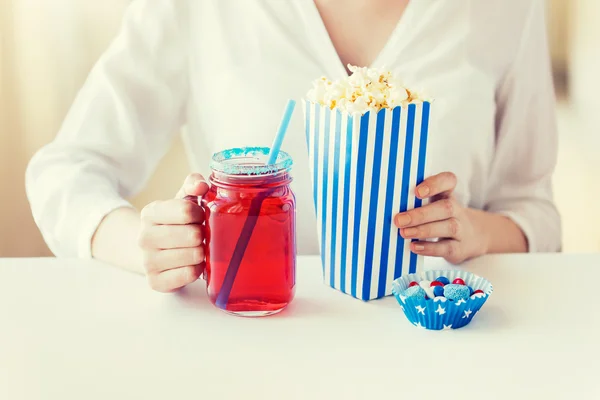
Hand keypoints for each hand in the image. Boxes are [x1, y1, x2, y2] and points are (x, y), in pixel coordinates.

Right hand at [138, 173, 208, 291]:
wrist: (154, 251)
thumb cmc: (175, 223)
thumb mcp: (182, 199)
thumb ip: (193, 184)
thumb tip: (201, 185)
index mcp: (150, 213)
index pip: (185, 210)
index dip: (201, 213)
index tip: (200, 216)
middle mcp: (144, 237)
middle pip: (192, 235)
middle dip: (203, 234)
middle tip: (200, 235)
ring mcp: (148, 261)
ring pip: (193, 255)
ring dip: (202, 252)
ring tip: (197, 248)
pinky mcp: (155, 282)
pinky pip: (189, 274)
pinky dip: (198, 269)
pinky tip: (193, 263)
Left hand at [394, 172, 487, 263]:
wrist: (472, 238)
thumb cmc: (440, 218)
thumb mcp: (432, 206)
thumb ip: (414, 203)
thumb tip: (388, 207)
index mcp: (447, 194)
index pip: (448, 181)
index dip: (434, 184)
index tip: (416, 192)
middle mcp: (456, 210)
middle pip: (446, 207)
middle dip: (420, 214)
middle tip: (399, 220)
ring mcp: (461, 230)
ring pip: (448, 227)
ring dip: (423, 230)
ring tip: (404, 233)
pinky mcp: (459, 248)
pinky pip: (447, 247)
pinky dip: (430, 248)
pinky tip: (414, 246)